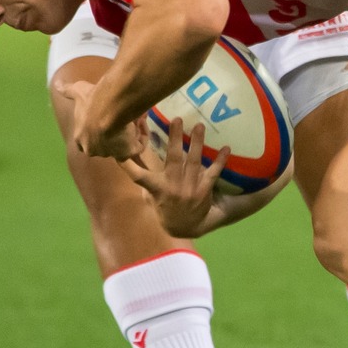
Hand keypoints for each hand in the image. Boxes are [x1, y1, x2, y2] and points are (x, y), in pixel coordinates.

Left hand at [52, 76, 144, 159]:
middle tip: (124, 114)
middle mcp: (94, 150)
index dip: (98, 131)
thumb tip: (56, 84)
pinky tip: (142, 121)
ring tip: (134, 114)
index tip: (108, 116)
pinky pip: (137, 146)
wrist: (108, 107)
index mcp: (81, 139)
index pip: (87, 141)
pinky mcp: (126, 153)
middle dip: (116, 132)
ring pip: (123, 145)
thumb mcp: (78, 91)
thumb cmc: (91, 100)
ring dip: (129, 132)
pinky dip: (141, 135)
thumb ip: (67, 90)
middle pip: (107, 144)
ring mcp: (110, 154)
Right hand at [120, 118, 230, 236]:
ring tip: (199, 126)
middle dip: (174, 138)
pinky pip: (213, 173)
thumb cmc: (164, 206)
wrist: (185, 228)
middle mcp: (172, 187)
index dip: (127, 165)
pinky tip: (226, 148)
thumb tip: (128, 156)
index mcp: (156, 188)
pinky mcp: (204, 191)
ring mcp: (189, 189)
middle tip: (177, 119)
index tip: (120, 152)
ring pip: (194, 162)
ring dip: (197, 143)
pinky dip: (220, 161)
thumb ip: (144, 178)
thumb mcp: (150, 195)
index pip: (138, 175)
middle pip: (173, 159)